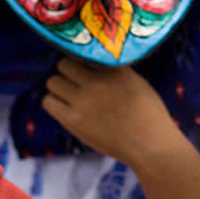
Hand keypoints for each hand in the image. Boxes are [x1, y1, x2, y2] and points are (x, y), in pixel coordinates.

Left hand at [42, 58, 199, 198]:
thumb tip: (95, 65)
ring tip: (69, 96)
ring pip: (52, 82)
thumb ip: (116, 72)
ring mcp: (83, 101)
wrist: (150, 145)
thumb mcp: (137, 83)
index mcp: (113, 69)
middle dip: (67, 73)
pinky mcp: (73, 120)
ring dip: (58, 87)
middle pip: (63, 65)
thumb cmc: (149, 115)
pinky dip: (53, 102)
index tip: (84, 70)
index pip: (83, 54)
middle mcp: (96, 81)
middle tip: (74, 83)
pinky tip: (64, 107)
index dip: (82, 62)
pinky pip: (49, 102)